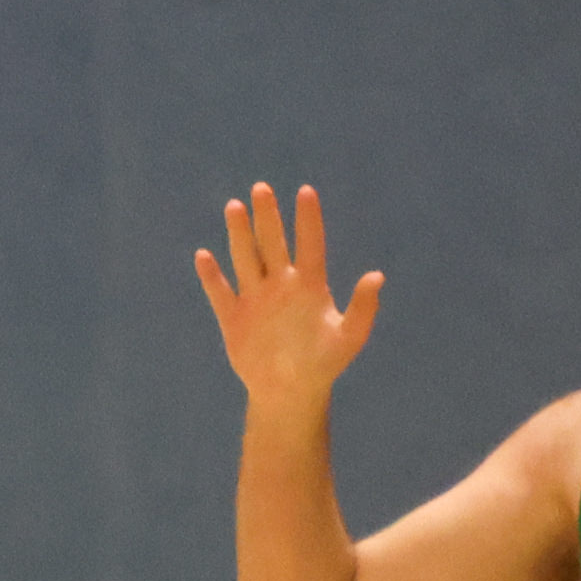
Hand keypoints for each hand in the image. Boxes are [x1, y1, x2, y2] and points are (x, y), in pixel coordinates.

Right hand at [195, 181, 381, 410]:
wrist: (290, 393)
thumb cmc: (324, 365)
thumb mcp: (349, 338)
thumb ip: (362, 307)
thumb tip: (377, 275)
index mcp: (310, 287)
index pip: (310, 244)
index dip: (308, 219)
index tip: (306, 191)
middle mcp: (281, 286)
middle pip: (273, 243)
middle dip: (267, 217)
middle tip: (261, 187)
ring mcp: (256, 299)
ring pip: (246, 259)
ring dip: (239, 234)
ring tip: (234, 207)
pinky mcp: (234, 318)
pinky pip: (220, 292)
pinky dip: (211, 276)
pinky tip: (204, 256)